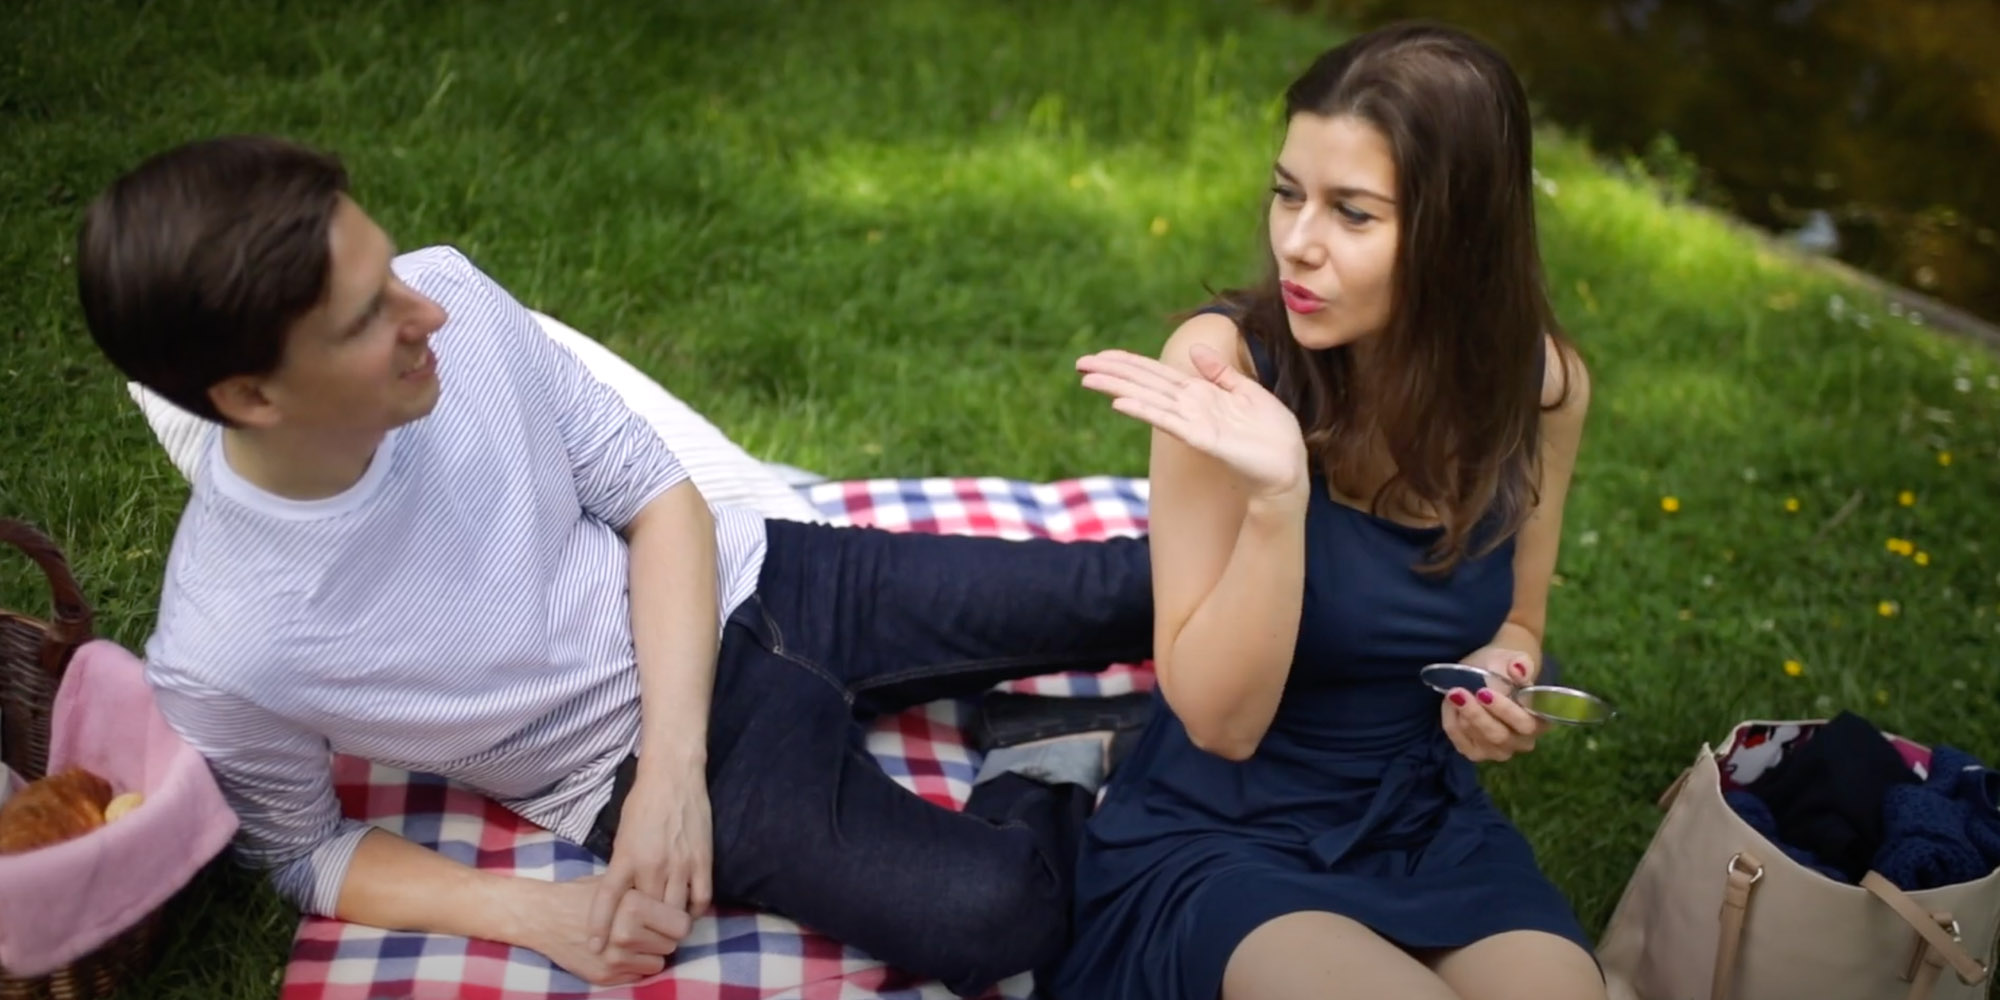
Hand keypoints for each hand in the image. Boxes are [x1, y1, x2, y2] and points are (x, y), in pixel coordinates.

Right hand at [514, 876, 688, 984]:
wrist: (543, 917)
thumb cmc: (583, 895)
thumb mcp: (618, 884)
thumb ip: (649, 894)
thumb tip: (681, 903)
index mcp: (634, 906)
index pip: (682, 925)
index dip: (675, 920)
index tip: (666, 917)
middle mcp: (626, 934)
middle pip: (671, 944)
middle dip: (662, 936)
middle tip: (647, 927)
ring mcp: (616, 959)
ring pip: (658, 962)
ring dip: (650, 952)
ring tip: (634, 939)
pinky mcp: (605, 976)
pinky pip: (639, 975)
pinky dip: (634, 965)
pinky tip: (620, 951)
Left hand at [587, 765, 713, 953]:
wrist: (673, 776)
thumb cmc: (642, 802)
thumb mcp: (622, 835)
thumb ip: (623, 864)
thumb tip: (623, 893)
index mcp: (626, 857)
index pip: (608, 901)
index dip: (601, 927)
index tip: (596, 947)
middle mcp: (652, 865)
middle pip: (644, 914)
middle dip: (640, 931)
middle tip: (637, 942)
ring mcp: (680, 865)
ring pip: (674, 912)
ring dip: (668, 926)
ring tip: (665, 933)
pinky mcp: (703, 861)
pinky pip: (700, 898)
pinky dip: (694, 911)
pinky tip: (688, 913)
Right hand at [1078, 346, 1307, 498]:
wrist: (1288, 465)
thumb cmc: (1271, 432)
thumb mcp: (1247, 391)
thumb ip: (1220, 372)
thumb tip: (1195, 350)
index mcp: (1199, 393)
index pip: (1155, 373)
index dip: (1127, 363)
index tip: (1100, 356)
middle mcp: (1190, 407)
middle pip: (1143, 384)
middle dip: (1112, 373)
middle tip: (1080, 364)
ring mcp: (1193, 423)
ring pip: (1148, 400)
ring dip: (1118, 388)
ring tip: (1089, 379)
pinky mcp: (1203, 438)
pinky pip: (1169, 421)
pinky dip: (1145, 411)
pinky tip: (1121, 403)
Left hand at [1440, 646, 1547, 762]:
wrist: (1489, 673)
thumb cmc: (1505, 668)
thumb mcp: (1513, 659)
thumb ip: (1520, 665)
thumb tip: (1518, 668)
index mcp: (1540, 721)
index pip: (1524, 723)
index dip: (1504, 710)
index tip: (1484, 692)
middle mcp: (1523, 741)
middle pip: (1499, 736)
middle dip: (1476, 715)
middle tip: (1459, 692)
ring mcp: (1500, 751)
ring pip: (1478, 740)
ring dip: (1462, 716)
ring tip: (1454, 692)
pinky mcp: (1476, 753)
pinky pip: (1460, 742)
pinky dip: (1452, 722)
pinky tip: (1450, 704)